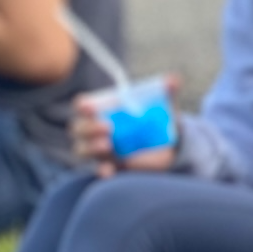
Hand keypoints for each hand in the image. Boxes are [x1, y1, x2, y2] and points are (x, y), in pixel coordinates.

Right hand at [70, 73, 184, 173]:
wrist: (168, 145)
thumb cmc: (156, 118)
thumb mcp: (163, 104)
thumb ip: (166, 91)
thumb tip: (174, 80)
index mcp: (102, 109)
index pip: (83, 105)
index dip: (83, 106)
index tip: (90, 107)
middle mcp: (95, 129)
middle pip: (78, 128)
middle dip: (89, 127)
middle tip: (108, 127)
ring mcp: (100, 149)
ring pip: (82, 149)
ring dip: (90, 147)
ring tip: (108, 145)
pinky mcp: (110, 165)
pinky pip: (100, 169)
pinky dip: (102, 171)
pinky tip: (108, 171)